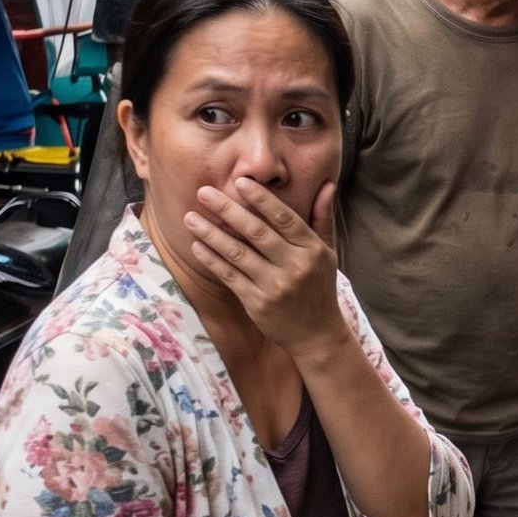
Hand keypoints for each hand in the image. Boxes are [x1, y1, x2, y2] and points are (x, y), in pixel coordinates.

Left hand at [184, 177, 344, 357]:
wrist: (316, 335)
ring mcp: (274, 286)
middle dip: (227, 209)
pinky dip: (212, 260)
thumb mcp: (327, 252)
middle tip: (204, 192)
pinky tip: (197, 245)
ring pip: (237, 253)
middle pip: (256, 232)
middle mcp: (294, 266)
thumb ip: (322, 218)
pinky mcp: (257, 303)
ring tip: (190, 217)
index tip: (240, 181)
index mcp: (311, 250)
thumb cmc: (319, 287)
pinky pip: (229, 276)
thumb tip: (326, 184)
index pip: (284, 218)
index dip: (261, 199)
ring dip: (211, 233)